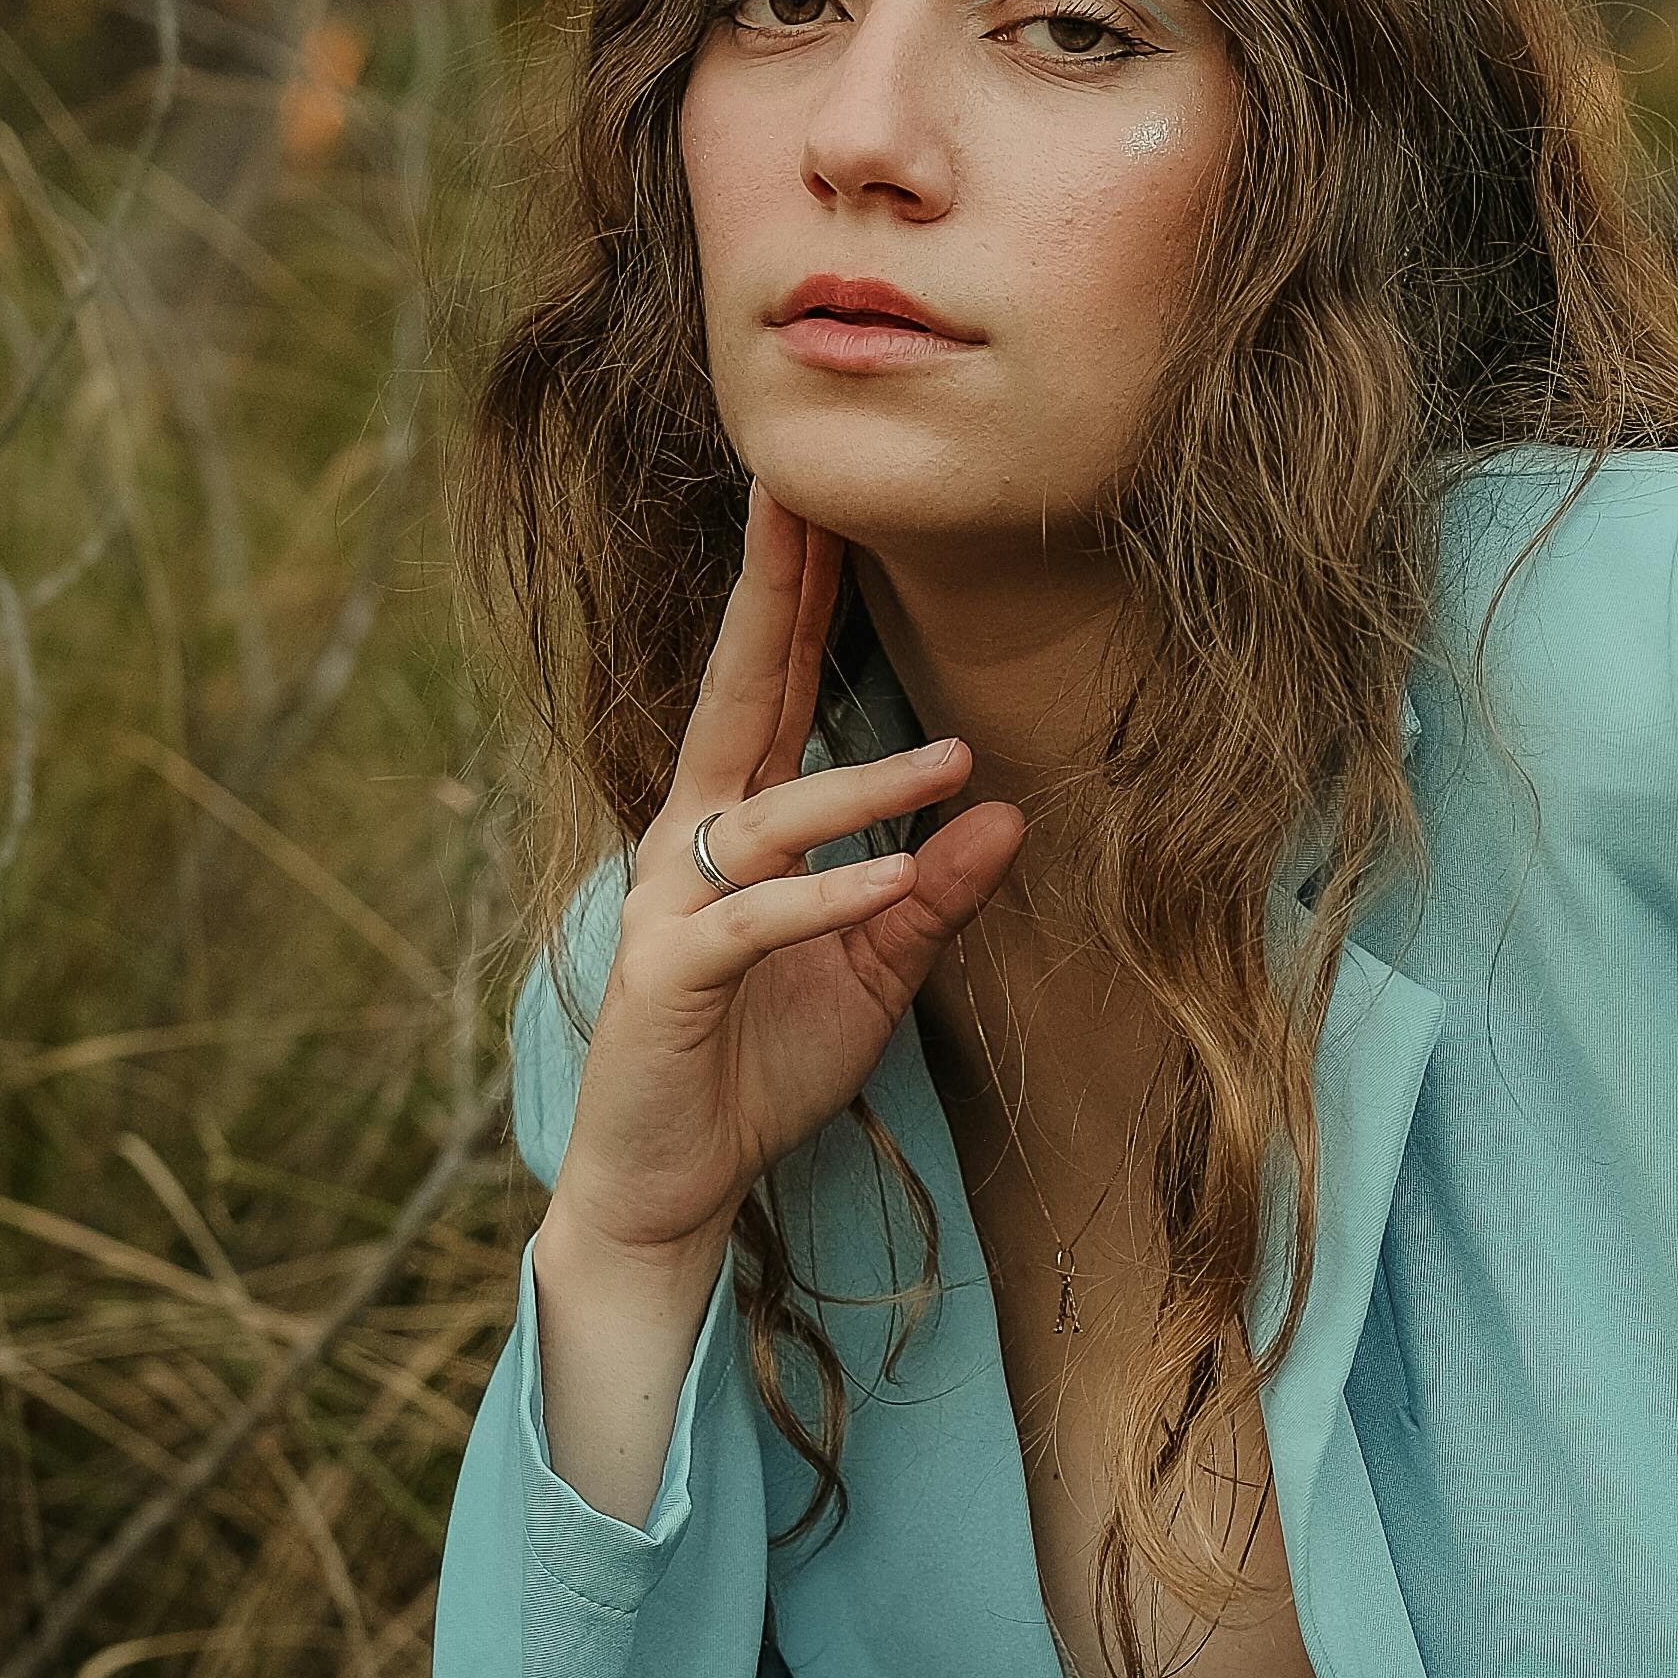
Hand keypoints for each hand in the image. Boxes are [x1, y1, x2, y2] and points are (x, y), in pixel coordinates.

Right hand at [530, 485, 1021, 1516]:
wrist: (669, 1181)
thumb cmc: (759, 1068)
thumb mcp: (871, 977)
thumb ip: (930, 900)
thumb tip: (1009, 814)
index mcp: (732, 828)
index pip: (766, 692)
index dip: (792, 597)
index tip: (819, 501)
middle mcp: (689, 844)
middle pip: (733, 700)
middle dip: (770, 599)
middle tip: (802, 496)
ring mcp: (669, 907)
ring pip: (766, 819)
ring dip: (861, 785)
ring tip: (953, 755)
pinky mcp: (669, 978)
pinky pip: (755, 922)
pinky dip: (827, 897)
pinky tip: (894, 875)